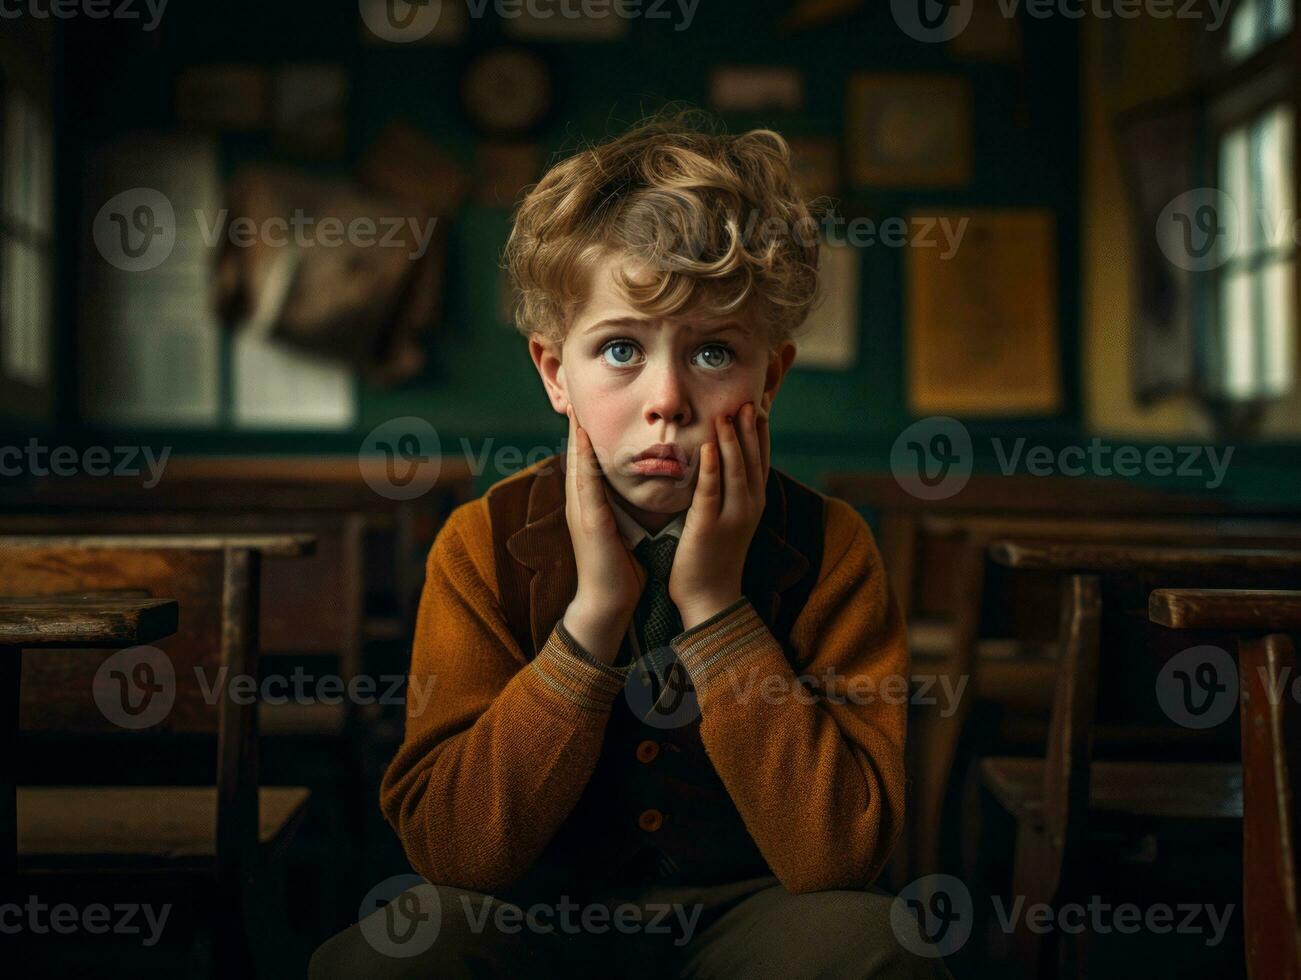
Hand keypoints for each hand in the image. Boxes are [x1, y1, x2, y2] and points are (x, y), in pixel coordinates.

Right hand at [561, 405, 642, 664]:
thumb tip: (634, 490)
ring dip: (576, 437)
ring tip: (576, 408)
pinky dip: (584, 462)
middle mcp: (581, 504)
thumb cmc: (618, 570)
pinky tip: (584, 443)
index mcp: (590, 505)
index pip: (587, 462)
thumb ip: (620, 509)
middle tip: (575, 395)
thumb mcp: (619, 531)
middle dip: (575, 427)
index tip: (588, 407)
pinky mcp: (590, 523)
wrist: (606, 604)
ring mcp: (582, 513)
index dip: (585, 434)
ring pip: (577, 465)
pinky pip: (586, 486)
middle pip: (577, 457)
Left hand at [669, 401, 770, 629]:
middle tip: (749, 397)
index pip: (761, 458)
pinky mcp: (709, 527)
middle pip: (753, 459)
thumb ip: (728, 491)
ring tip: (729, 413)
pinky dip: (711, 468)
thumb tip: (722, 462)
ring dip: (732, 440)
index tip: (759, 401)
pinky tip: (708, 446)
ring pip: (735, 471)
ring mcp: (732, 517)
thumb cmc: (714, 556)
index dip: (761, 430)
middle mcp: (749, 506)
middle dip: (752, 427)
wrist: (711, 598)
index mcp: (753, 502)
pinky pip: (711, 492)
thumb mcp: (729, 518)